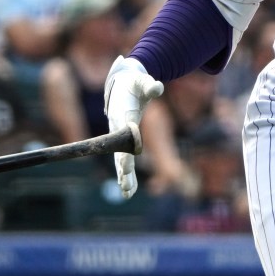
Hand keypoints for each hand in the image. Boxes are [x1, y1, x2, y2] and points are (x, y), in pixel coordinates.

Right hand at [104, 56, 161, 198]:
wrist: (122, 84)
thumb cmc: (135, 83)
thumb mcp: (142, 82)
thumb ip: (149, 85)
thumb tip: (158, 86)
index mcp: (122, 115)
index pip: (122, 135)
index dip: (124, 149)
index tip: (126, 165)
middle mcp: (117, 129)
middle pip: (119, 152)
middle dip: (123, 168)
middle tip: (126, 183)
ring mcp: (118, 137)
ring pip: (120, 160)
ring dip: (125, 177)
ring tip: (128, 193)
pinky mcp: (122, 141)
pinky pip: (124, 160)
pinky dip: (127, 175)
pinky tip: (129, 191)